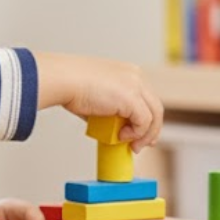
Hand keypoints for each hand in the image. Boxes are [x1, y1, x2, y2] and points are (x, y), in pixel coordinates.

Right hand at [34, 51, 163, 152]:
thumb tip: (113, 129)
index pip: (147, 98)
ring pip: (155, 116)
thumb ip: (109, 111)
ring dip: (145, 136)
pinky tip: (121, 137)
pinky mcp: (132, 98)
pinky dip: (135, 134)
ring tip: (133, 147)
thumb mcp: (97, 97)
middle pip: (156, 107)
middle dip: (152, 130)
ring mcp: (136, 85)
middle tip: (142, 145)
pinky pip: (144, 122)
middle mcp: (136, 76)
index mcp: (129, 72)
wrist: (63, 80)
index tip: (142, 134)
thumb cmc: (71, 87)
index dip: (148, 119)